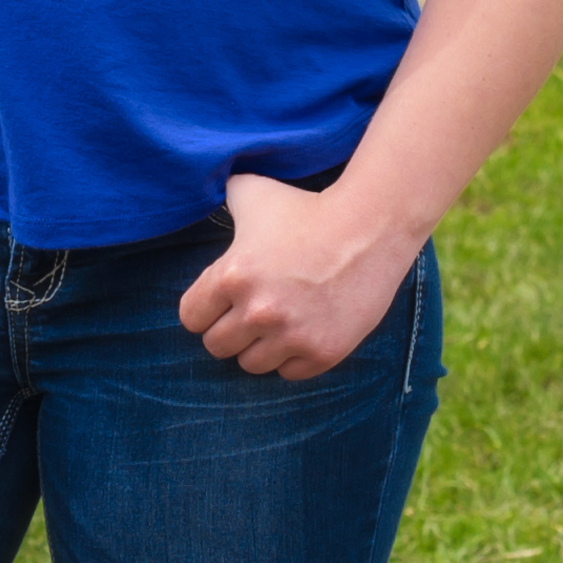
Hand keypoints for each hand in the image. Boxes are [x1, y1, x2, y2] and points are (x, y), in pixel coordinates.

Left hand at [177, 174, 420, 379]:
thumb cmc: (307, 208)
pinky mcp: (322, 352)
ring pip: (251, 364)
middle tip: (256, 308)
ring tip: (282, 317)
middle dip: (232, 328)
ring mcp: (291, 336)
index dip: (206, 307)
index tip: (225, 299)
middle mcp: (257, 311)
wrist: (370, 227)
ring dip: (261, 345)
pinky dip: (294, 355)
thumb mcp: (255, 192)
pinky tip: (306, 327)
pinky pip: (289, 373)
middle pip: (217, 346)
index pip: (191, 318)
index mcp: (232, 276)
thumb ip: (222, 196)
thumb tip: (203, 190)